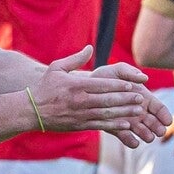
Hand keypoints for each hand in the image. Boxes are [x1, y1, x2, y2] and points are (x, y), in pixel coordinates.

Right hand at [27, 49, 171, 147]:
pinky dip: (114, 125)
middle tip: (141, 98)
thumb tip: (90, 47)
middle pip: (108, 100)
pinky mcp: (80, 125)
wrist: (31, 111)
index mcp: (76, 86)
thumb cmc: (44, 88)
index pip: (102, 85)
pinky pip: (100, 125)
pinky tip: (127, 124)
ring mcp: (80, 114)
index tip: (132, 85)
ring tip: (139, 111)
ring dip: (124, 112)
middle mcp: (80, 101)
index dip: (119, 86)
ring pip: (107, 114)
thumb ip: (75, 59)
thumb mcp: (57, 68)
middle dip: (126, 99)